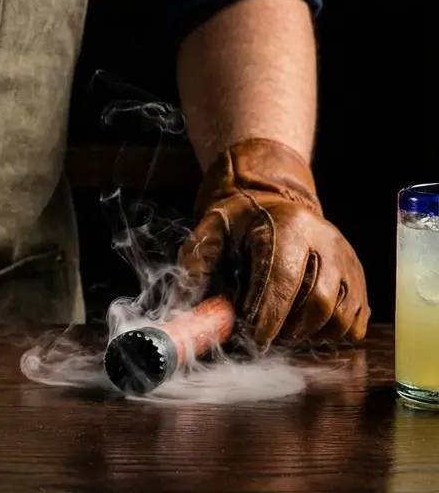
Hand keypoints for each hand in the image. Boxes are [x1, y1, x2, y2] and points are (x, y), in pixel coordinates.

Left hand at [176, 137, 369, 348]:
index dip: (268, 316)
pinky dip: (330, 334)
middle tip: (261, 337)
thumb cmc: (240, 220)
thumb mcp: (211, 229)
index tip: (251, 340)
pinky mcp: (358, 278)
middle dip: (286, 330)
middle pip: (318, 302)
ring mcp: (348, 261)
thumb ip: (196, 264)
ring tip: (280, 328)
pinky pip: (354, 321)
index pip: (284, 279)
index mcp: (288, 226)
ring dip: (307, 334)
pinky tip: (304, 324)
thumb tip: (182, 307)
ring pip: (339, 316)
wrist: (274, 199)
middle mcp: (327, 242)